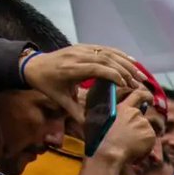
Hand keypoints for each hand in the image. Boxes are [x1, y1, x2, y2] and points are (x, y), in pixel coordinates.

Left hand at [21, 43, 141, 122]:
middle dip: (125, 71)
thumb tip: (90, 128)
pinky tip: (132, 62)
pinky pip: (105, 48)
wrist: (33, 65)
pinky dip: (120, 55)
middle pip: (106, 59)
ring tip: (140, 74)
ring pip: (108, 52)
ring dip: (126, 63)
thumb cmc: (47, 85)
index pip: (96, 68)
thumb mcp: (60, 101)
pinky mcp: (84, 46)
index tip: (126, 85)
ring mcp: (81, 49)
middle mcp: (77, 56)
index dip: (113, 75)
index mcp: (71, 69)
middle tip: (139, 83)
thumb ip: (76, 113)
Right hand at [93, 89, 155, 164]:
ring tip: (130, 145)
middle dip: (138, 129)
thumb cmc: (103, 140)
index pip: (138, 95)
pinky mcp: (150, 134)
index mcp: (123, 108)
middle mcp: (135, 113)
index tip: (150, 99)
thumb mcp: (106, 121)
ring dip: (141, 137)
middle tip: (131, 139)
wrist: (110, 152)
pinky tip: (136, 150)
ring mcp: (144, 123)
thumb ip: (116, 115)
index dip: (146, 96)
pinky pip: (150, 139)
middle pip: (142, 119)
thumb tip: (127, 114)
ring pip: (146, 130)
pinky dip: (146, 145)